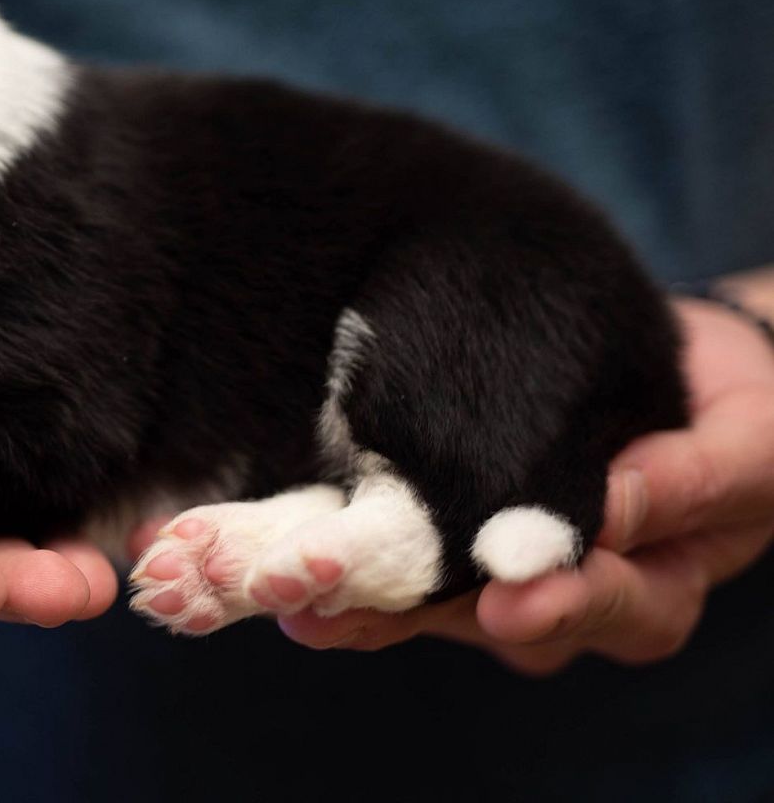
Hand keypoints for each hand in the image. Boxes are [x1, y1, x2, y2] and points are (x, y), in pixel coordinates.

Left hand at [269, 298, 773, 673]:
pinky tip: (276, 546)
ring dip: (347, 593)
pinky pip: (392, 554)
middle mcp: (566, 601)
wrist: (697, 383)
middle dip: (406, 616)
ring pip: (421, 600)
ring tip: (284, 587)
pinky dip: (335, 551)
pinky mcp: (448, 538)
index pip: (603, 607)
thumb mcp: (747, 443)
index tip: (506, 603)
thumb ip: (690, 477)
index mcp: (651, 594)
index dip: (555, 605)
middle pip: (484, 620)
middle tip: (338, 609)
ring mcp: (498, 577)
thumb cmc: (740, 419)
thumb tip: (612, 504)